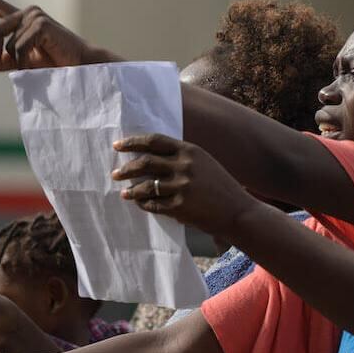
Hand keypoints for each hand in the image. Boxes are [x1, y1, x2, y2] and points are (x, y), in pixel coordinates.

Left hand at [0, 0, 111, 73]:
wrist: (78, 66)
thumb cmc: (54, 63)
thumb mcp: (23, 62)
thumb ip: (3, 61)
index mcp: (21, 19)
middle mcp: (27, 13)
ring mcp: (34, 16)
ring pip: (8, 44)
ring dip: (15, 62)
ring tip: (28, 70)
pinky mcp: (41, 24)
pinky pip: (19, 48)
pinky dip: (22, 62)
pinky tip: (33, 66)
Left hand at [111, 134, 258, 235]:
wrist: (238, 211)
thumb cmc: (220, 186)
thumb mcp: (204, 163)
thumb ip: (182, 157)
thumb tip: (151, 156)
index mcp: (190, 151)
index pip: (154, 141)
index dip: (133, 142)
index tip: (118, 145)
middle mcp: (184, 166)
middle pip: (145, 162)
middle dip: (126, 168)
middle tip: (115, 173)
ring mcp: (182, 187)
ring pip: (146, 186)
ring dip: (131, 189)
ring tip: (124, 192)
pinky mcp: (180, 207)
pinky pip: (153, 204)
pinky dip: (143, 204)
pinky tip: (139, 203)